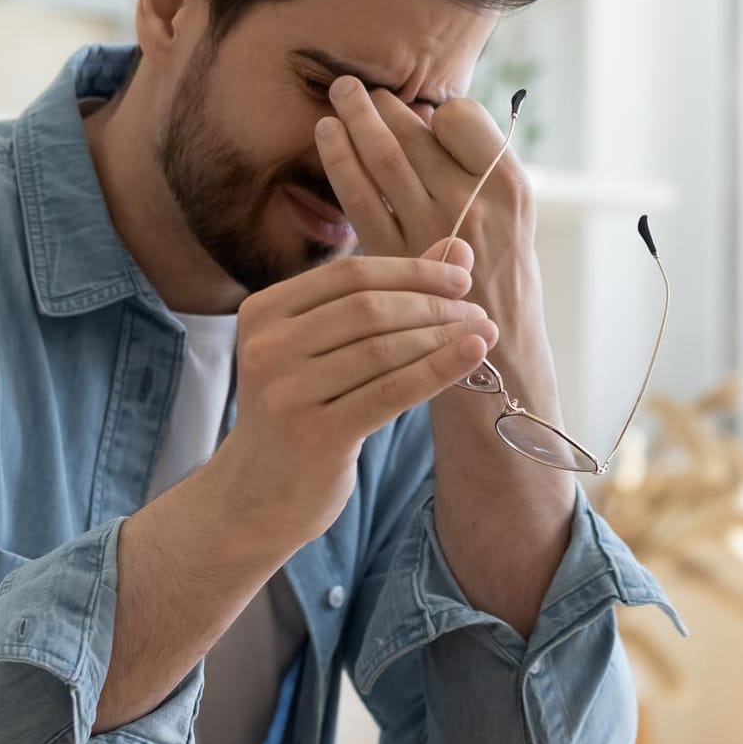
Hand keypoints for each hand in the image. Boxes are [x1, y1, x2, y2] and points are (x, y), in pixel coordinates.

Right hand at [210, 248, 496, 551]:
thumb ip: (383, 296)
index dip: (412, 271)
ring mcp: (286, 392)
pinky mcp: (314, 435)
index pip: (350, 274)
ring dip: (442, 338)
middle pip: (368, 308)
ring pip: (383, 349)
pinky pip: (390, 392)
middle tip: (477, 312)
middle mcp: (267, 347)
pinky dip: (438, 369)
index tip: (460, 279)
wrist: (258, 494)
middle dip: (432, 305)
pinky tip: (472, 356)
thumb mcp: (327, 349)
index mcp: (263, 311)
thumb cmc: (302, 411)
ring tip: (483, 335)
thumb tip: (456, 249)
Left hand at [313, 77, 540, 322]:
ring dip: (355, 119)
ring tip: (339, 95)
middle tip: (355, 86)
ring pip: (383, 157)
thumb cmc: (504, 286)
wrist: (500, 361)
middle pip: (416, 132)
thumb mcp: (515, 223)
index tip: (421, 113)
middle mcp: (473, 203)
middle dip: (381, 103)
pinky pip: (359, 196)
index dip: (436, 111)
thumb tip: (427, 122)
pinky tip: (327, 137)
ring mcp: (432, 230)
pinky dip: (339, 160)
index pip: (461, 118)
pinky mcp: (395, 257)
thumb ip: (479, 176)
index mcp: (510, 187)